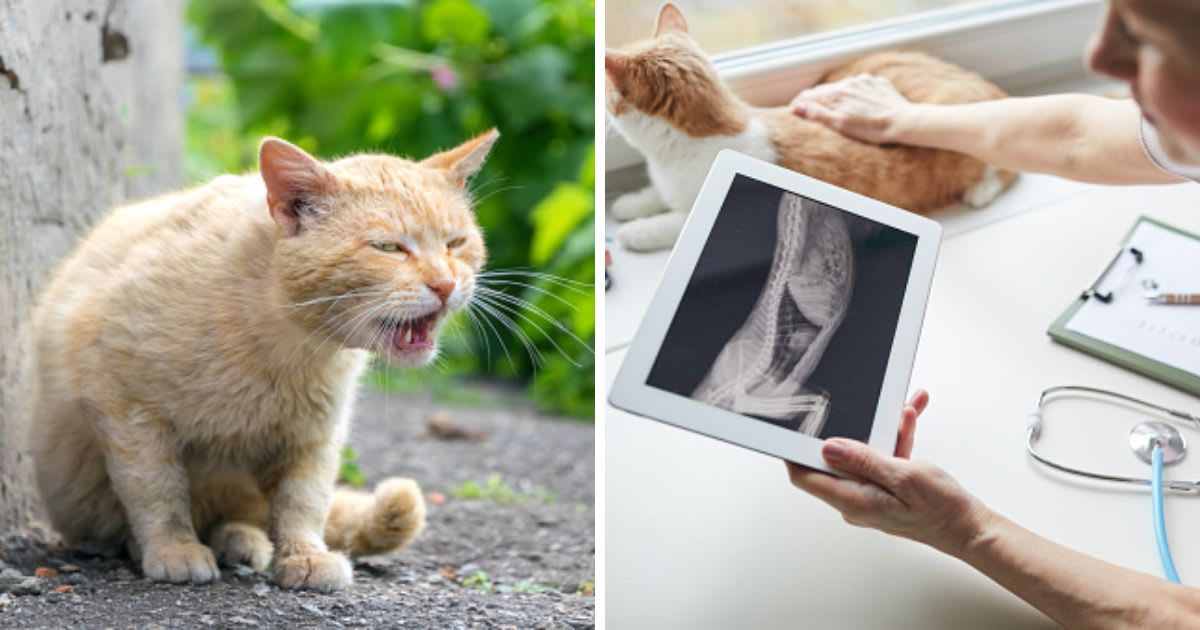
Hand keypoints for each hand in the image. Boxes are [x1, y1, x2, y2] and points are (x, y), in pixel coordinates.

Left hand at [786, 390, 990, 555]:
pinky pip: (883, 459)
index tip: (793, 428)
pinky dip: (896, 440)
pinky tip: (910, 420)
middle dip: (852, 428)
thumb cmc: (942, 509)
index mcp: (854, 500)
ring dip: (884, 430)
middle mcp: (856, 500)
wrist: (971, 527)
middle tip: (863, 405)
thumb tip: (828, 448)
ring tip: (904, 410)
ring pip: (865, 454)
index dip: (794, 453)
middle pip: (836, 460)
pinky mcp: (886, 489)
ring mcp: (871, 495)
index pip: (805, 477)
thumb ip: (864, 460)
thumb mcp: (903, 475)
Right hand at [790, 74, 914, 144]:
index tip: (796, 110)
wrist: (903, 122)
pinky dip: (855, 94)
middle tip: (813, 112)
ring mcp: (864, 81)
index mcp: (836, 93)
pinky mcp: (877, 82)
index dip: (800, 103)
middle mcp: (848, 82)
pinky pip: (860, 86)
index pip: (809, 94)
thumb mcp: (840, 125)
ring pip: (843, 87)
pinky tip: (860, 105)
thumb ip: (818, 114)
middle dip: (817, 100)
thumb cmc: (872, 128)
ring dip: (837, 96)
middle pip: (825, 90)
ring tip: (839, 110)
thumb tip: (799, 107)